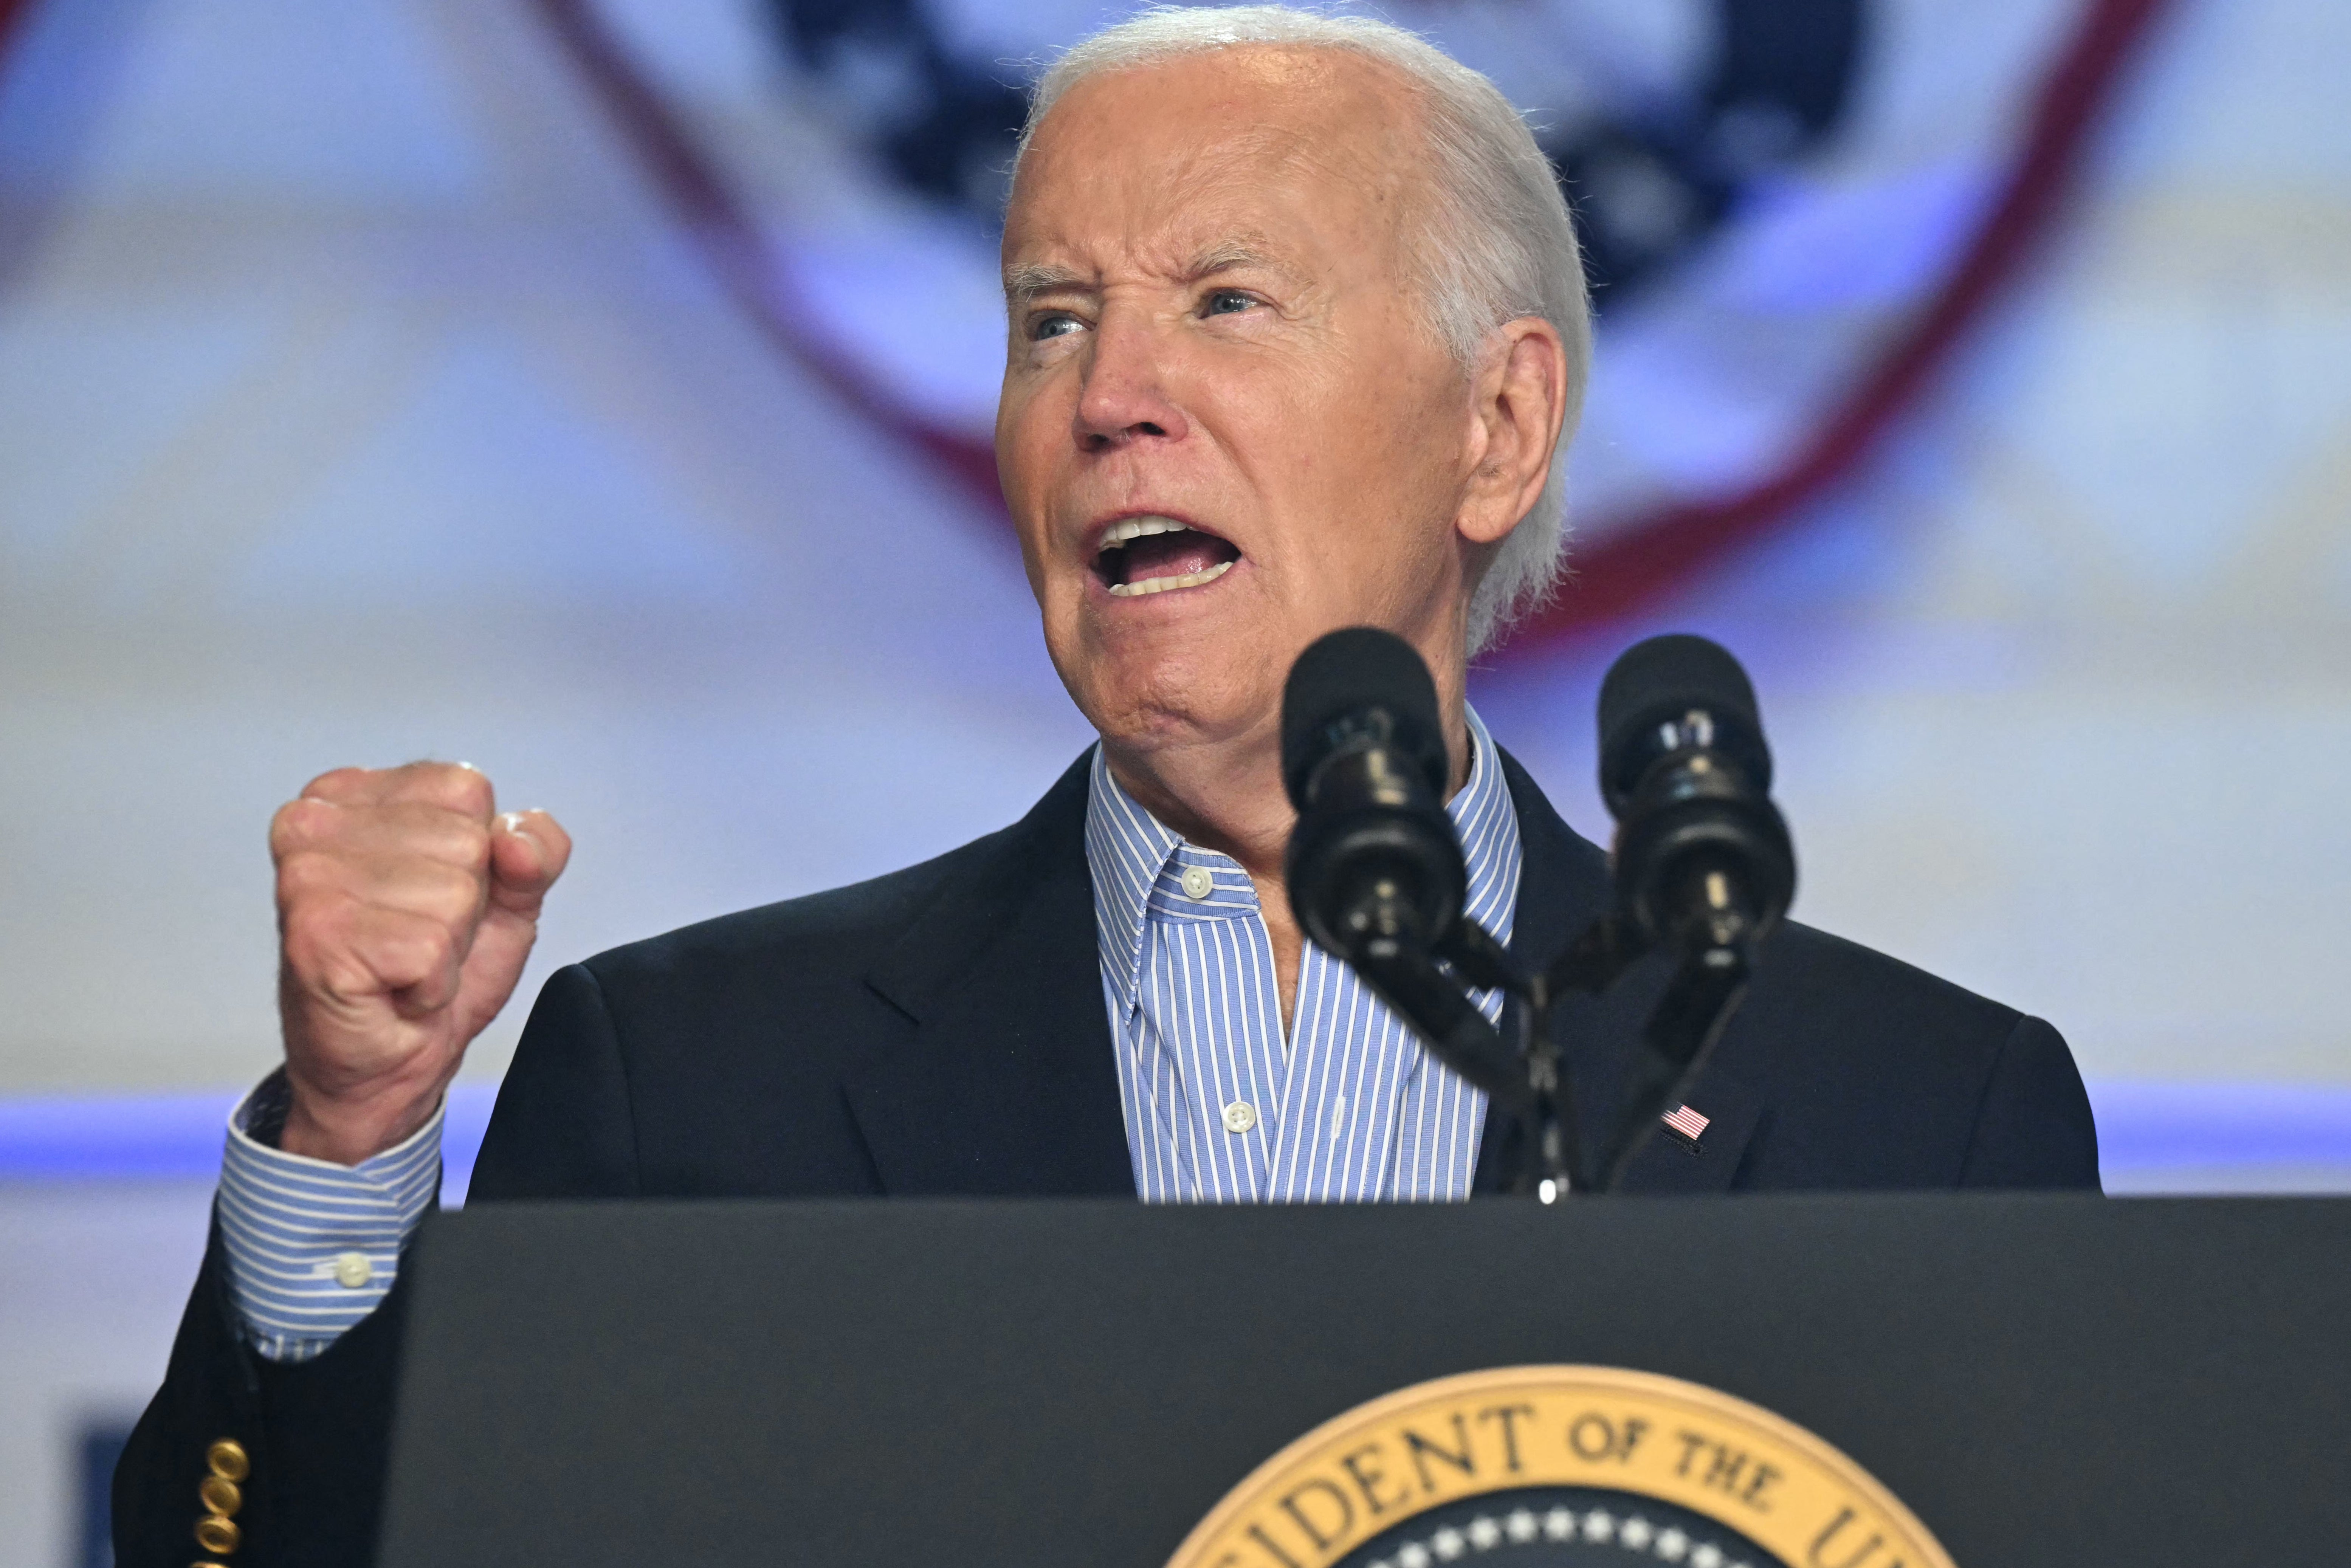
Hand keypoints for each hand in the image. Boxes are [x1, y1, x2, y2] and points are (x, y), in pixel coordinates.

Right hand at [269, 763, 570, 1164]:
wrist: (387, 1066)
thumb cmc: (429, 972)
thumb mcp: (507, 898)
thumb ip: (534, 852)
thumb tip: (515, 839)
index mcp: (353, 792)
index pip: (467, 789)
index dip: (478, 859)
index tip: (429, 899)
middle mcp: (315, 821)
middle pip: (466, 842)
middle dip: (462, 906)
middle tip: (414, 942)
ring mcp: (309, 875)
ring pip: (455, 894)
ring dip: (445, 947)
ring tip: (401, 964)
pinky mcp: (317, 933)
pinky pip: (431, 947)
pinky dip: (430, 982)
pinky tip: (392, 990)